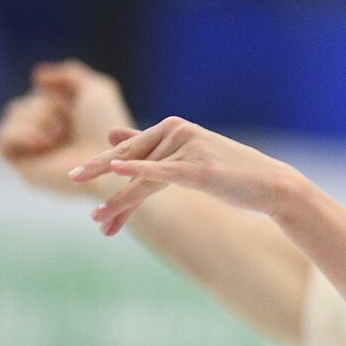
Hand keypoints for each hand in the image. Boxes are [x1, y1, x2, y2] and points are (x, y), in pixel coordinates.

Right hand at [0, 59, 134, 196]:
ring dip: (37, 117)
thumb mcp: (98, 90)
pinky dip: (21, 134)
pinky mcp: (23, 167)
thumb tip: (36, 76)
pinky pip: (2, 140)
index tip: (73, 106)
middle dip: (47, 105)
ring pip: (12, 115)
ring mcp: (33, 152)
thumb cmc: (107, 128)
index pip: (38, 94)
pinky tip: (43, 141)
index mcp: (61, 121)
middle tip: (67, 123)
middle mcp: (45, 137)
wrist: (107, 161)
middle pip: (24, 102)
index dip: (54, 94)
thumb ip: (70, 73)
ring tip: (58, 133)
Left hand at [70, 116, 305, 234]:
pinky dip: (138, 172)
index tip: (81, 183)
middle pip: (130, 159)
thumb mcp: (188, 156)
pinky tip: (118, 171)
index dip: (106, 169)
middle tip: (71, 180)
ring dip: (119, 201)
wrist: (274, 186)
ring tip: (99, 218)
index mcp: (173, 126)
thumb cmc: (234, 174)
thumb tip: (112, 134)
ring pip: (142, 178)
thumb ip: (149, 145)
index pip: (132, 150)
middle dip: (99, 173)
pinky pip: (161, 172)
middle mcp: (178, 131)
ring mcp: (188, 148)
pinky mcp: (199, 168)